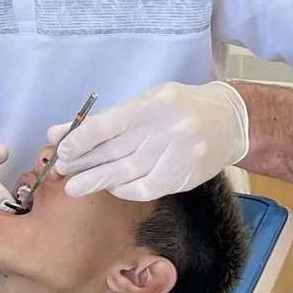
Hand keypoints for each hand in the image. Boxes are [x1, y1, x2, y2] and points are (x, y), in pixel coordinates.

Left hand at [48, 81, 248, 200]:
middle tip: (61, 172)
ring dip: (97, 181)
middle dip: (84, 163)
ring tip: (75, 186)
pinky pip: (145, 189)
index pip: (108, 125)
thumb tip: (62, 134)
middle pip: (115, 151)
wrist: (230, 121)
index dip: (80, 141)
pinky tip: (111, 187)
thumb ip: (107, 119)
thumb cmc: (180, 108)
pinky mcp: (185, 177)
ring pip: (127, 173)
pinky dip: (123, 190)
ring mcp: (178, 155)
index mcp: (154, 104)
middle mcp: (167, 129)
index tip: (62, 151)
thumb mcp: (146, 102)